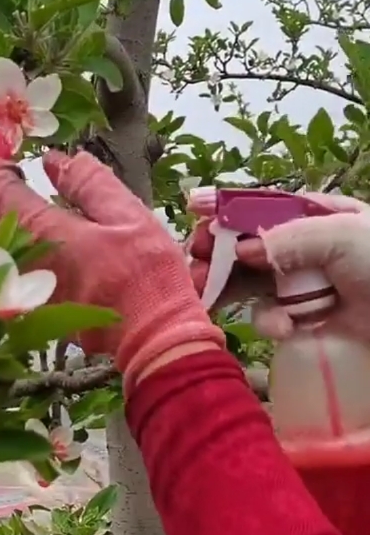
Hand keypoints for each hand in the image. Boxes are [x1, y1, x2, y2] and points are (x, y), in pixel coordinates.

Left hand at [0, 150, 224, 384]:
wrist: (154, 338)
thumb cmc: (146, 275)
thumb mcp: (127, 215)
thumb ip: (88, 183)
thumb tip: (55, 160)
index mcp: (41, 231)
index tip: (7, 148)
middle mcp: (20, 262)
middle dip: (2, 192)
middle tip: (22, 174)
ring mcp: (22, 290)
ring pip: (0, 247)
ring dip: (10, 223)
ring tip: (34, 208)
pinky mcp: (33, 312)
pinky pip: (11, 273)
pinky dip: (20, 253)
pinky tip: (44, 248)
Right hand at [187, 189, 369, 338]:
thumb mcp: (343, 236)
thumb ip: (288, 239)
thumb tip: (240, 250)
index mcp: (319, 217)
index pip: (263, 207)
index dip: (227, 208)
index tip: (192, 207)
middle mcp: (308, 249)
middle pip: (250, 248)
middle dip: (218, 254)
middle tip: (191, 264)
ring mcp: (307, 288)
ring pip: (254, 285)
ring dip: (230, 289)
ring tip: (205, 295)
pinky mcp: (309, 324)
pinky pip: (275, 319)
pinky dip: (273, 323)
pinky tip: (283, 328)